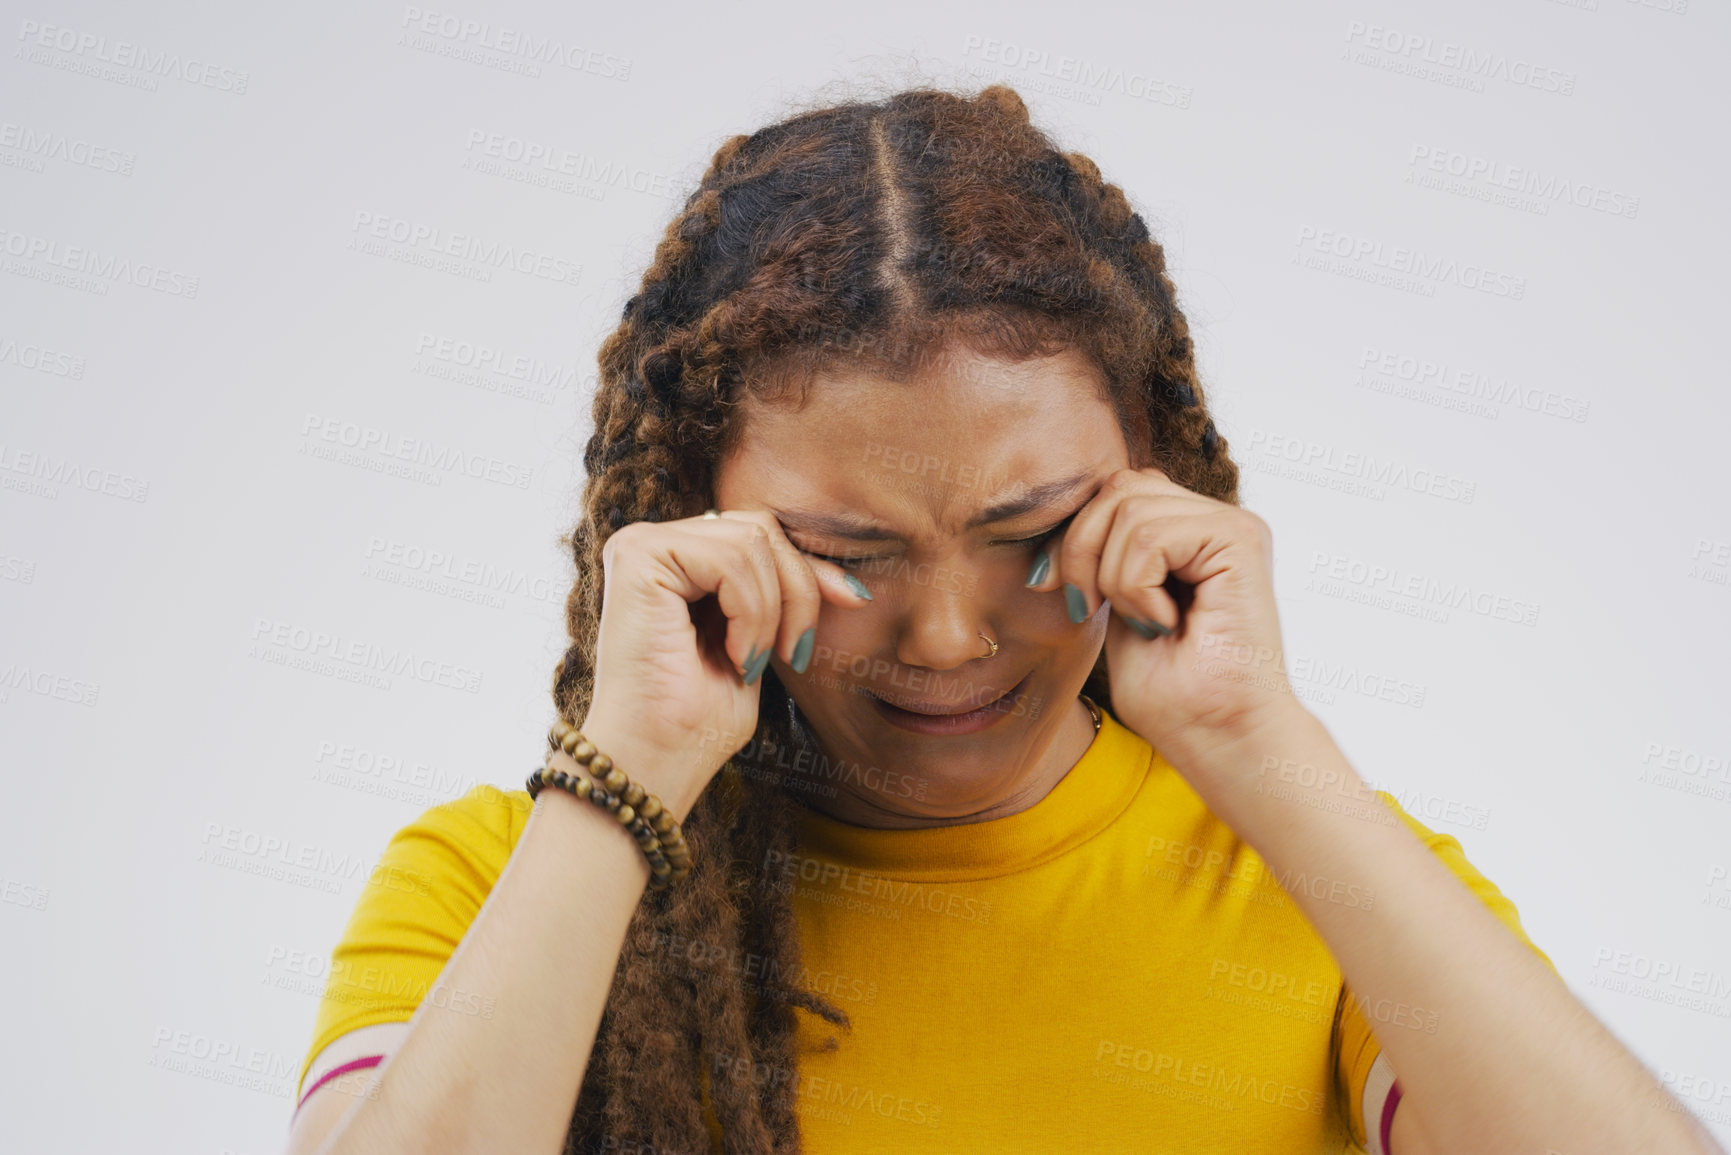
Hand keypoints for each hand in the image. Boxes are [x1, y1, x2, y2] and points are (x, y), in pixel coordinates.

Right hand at [577, 510, 869, 820]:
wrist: (657, 762)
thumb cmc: (699, 722)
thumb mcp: (760, 645)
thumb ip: (780, 598)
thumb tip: (847, 581)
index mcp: (679, 563)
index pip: (761, 537)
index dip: (810, 568)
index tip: (855, 602)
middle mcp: (655, 545)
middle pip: (761, 529)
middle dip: (798, 590)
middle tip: (794, 654)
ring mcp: (642, 545)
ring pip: (752, 540)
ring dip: (772, 611)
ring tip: (753, 663)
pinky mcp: (638, 554)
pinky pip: (731, 557)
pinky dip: (751, 612)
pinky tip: (736, 656)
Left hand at [1026, 467, 1310, 797]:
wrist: (1219, 738)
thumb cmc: (1173, 693)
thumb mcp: (1115, 608)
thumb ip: (1102, 554)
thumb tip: (1061, 516)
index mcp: (1186, 531)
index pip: (1112, 492)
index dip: (1072, 536)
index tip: (1052, 590)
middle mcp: (1213, 519)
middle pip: (1116, 487)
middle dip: (1080, 550)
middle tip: (1091, 609)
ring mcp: (1231, 525)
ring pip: (1129, 508)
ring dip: (1114, 578)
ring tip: (1145, 625)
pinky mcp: (1241, 539)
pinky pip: (1151, 535)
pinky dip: (1137, 587)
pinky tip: (1165, 624)